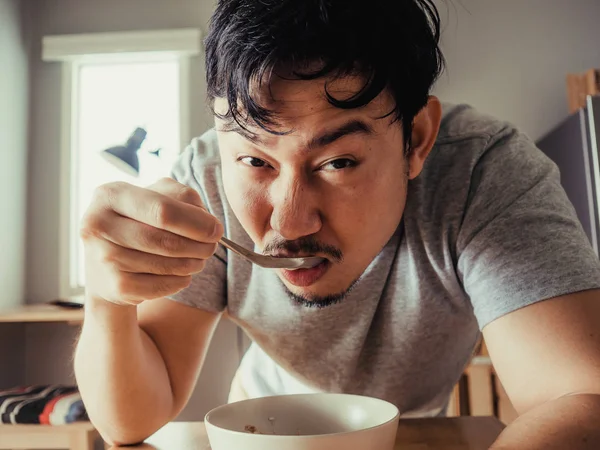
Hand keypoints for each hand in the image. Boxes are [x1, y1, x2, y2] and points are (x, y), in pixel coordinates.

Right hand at [80, 178, 222, 305]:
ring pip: (167, 264)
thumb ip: (183, 198)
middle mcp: (98, 225)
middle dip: (198, 246)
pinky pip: (163, 285)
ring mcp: (104, 258)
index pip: (163, 209)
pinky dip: (180, 280)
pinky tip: (181, 273)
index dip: (196, 222)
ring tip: (199, 259)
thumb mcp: (156, 197)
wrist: (105, 265)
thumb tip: (208, 223)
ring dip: (193, 263)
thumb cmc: (139, 223)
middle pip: (166, 240)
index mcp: (110, 195)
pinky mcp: (115, 287)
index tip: (216, 230)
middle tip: (212, 247)